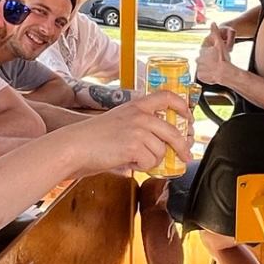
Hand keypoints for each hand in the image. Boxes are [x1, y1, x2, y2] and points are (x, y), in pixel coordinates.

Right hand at [69, 93, 192, 175]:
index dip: (182, 106)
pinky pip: (151, 162)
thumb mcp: (119, 120)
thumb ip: (140, 125)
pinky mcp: (134, 146)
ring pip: (162, 150)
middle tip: (185, 155)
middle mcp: (140, 115)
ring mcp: (138, 130)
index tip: (189, 117)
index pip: (167, 96)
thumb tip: (162, 141)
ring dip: (153, 159)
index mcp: (136, 105)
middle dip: (183, 145)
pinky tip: (130, 162)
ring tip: (137, 159)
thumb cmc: (92, 138)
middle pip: (174, 130)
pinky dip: (143, 166)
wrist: (74, 146)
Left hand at [195, 23, 235, 87]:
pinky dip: (207, 74)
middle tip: (217, 60)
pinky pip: (203, 75)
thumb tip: (212, 23)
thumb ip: (215, 32)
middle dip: (209, 58)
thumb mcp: (220, 42)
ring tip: (216, 67)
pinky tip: (213, 72)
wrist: (225, 73)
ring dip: (208, 66)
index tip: (216, 53)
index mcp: (201, 51)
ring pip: (203, 66)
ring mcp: (198, 69)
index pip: (205, 49)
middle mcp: (198, 60)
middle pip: (203, 58)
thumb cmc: (223, 59)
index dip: (211, 50)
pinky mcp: (200, 77)